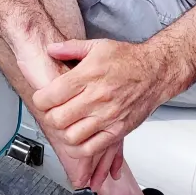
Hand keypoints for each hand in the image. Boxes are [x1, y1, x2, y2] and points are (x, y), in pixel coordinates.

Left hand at [31, 38, 169, 158]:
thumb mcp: (98, 45)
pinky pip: (92, 148)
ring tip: (66, 123)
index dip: (41, 99)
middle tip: (53, 111)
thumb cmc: (127, 59)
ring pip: (72, 136)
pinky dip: (80, 148)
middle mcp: (96, 97)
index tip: (42, 98)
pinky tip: (79, 137)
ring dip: (64, 132)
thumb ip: (70, 48)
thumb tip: (51, 49)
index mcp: (88, 75)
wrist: (154, 72)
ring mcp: (107, 116)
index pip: (51, 95)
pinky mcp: (117, 131)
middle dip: (50, 116)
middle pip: (58, 119)